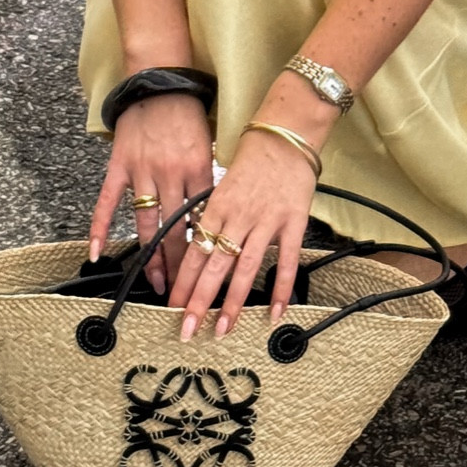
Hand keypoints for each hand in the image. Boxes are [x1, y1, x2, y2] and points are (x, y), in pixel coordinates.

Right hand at [88, 94, 213, 293]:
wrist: (159, 81)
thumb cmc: (188, 113)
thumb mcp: (208, 146)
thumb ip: (207, 180)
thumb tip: (211, 217)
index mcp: (198, 168)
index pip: (202, 219)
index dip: (205, 249)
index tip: (207, 273)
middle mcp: (170, 174)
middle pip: (175, 229)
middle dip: (179, 265)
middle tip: (182, 292)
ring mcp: (142, 172)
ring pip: (147, 223)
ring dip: (151, 257)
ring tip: (156, 282)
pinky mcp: (119, 166)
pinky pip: (108, 203)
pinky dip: (101, 229)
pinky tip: (97, 253)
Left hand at [167, 126, 320, 340]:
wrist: (284, 137)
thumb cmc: (252, 161)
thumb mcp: (222, 187)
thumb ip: (213, 218)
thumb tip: (199, 251)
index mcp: (217, 208)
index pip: (195, 252)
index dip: (183, 282)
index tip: (173, 307)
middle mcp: (239, 217)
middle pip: (215, 266)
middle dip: (200, 301)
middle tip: (188, 329)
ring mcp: (266, 221)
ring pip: (246, 268)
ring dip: (234, 303)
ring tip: (223, 328)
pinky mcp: (292, 223)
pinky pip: (286, 260)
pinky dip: (281, 288)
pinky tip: (275, 312)